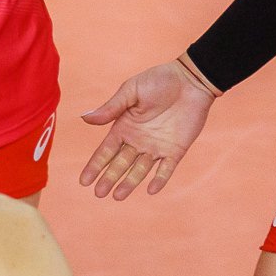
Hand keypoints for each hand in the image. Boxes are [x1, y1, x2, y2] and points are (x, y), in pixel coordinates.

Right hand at [78, 59, 218, 198]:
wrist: (191, 80)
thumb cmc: (159, 80)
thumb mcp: (131, 91)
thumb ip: (111, 107)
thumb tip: (85, 118)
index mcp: (124, 126)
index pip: (106, 151)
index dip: (95, 166)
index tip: (84, 181)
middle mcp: (138, 140)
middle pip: (121, 164)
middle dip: (109, 178)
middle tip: (99, 194)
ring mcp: (157, 147)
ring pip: (140, 170)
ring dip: (129, 183)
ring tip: (117, 196)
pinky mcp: (176, 150)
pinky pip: (166, 168)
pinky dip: (160, 179)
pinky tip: (151, 190)